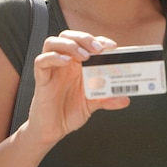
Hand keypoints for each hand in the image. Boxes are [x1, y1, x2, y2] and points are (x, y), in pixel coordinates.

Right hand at [25, 30, 129, 145]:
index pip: (86, 42)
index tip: (112, 46)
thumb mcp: (92, 104)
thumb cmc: (69, 112)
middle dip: (84, 38)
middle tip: (98, 49)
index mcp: (77, 64)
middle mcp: (64, 63)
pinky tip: (65, 62)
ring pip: (52, 42)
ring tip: (83, 55)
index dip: (99, 39)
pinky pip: (41, 61)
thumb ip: (107, 99)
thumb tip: (125, 99)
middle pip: (68, 36)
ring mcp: (52, 69)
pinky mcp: (41, 79)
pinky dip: (53, 57)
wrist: (52, 130)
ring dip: (69, 45)